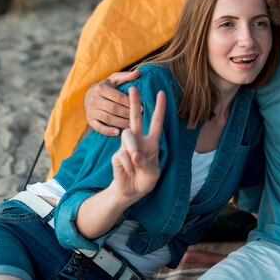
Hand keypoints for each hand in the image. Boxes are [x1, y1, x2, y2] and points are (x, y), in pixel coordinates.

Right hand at [84, 69, 139, 135]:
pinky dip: (107, 131)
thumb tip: (139, 72)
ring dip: (121, 123)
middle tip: (139, 118)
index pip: (118, 97)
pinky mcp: (90, 120)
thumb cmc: (107, 86)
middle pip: (114, 109)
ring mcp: (91, 110)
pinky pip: (98, 127)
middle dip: (127, 114)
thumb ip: (127, 76)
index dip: (130, 103)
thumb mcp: (115, 79)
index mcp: (101, 88)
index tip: (142, 108)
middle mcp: (94, 99)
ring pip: (108, 118)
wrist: (89, 95)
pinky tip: (118, 132)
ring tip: (132, 125)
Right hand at [110, 86, 164, 204]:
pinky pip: (122, 155)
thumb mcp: (153, 173)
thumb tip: (132, 153)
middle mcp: (139, 140)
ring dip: (133, 148)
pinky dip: (128, 165)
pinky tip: (129, 171)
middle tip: (133, 88)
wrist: (131, 191)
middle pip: (136, 117)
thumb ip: (145, 163)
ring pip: (127, 135)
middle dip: (135, 102)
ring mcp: (126, 146)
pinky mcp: (117, 155)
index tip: (162, 92)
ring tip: (135, 162)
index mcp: (152, 142)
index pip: (156, 122)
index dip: (159, 108)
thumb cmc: (146, 179)